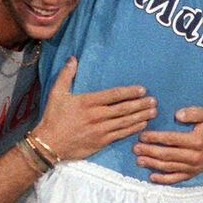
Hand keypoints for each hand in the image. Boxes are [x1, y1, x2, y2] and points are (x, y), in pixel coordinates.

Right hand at [30, 57, 155, 161]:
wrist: (48, 144)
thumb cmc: (53, 117)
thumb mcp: (56, 93)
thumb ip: (66, 75)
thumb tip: (73, 58)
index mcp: (88, 102)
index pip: (113, 95)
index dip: (129, 92)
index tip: (142, 89)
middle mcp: (97, 116)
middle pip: (123, 109)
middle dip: (140, 104)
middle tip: (154, 100)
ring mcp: (100, 130)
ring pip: (125, 122)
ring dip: (141, 116)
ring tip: (153, 111)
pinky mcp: (101, 142)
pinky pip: (120, 135)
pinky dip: (133, 129)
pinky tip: (142, 125)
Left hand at [134, 107, 202, 184]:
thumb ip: (193, 112)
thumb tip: (177, 115)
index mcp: (196, 141)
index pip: (171, 139)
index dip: (156, 138)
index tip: (142, 135)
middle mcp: (194, 156)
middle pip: (167, 155)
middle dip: (150, 151)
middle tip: (135, 148)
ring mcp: (193, 167)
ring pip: (169, 167)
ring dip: (152, 164)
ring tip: (139, 160)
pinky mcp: (192, 173)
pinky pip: (176, 178)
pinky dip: (163, 179)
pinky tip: (151, 177)